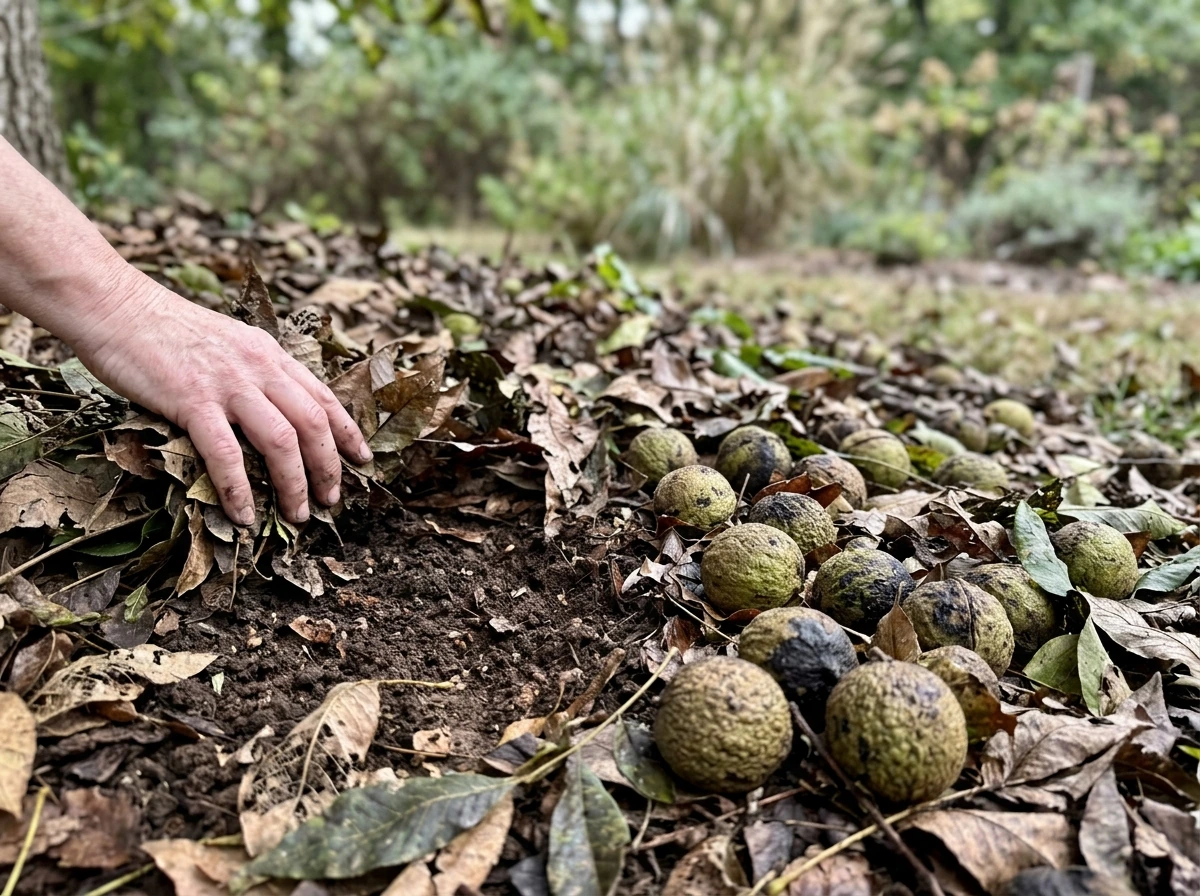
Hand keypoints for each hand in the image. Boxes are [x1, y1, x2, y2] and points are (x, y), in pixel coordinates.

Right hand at [75, 273, 371, 525]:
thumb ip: (254, 370)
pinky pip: (227, 454)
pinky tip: (244, 514)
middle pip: (313, 423)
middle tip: (331, 499)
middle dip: (328, 467)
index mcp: (270, 354)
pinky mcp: (193, 400)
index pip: (323, 397)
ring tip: (298, 514)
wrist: (116, 306)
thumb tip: (272, 407)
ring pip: (282, 441)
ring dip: (294, 484)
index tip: (363, 459)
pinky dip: (239, 489)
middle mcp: (259, 367)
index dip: (348, 432)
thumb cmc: (165, 329)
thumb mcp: (228, 342)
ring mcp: (229, 384)